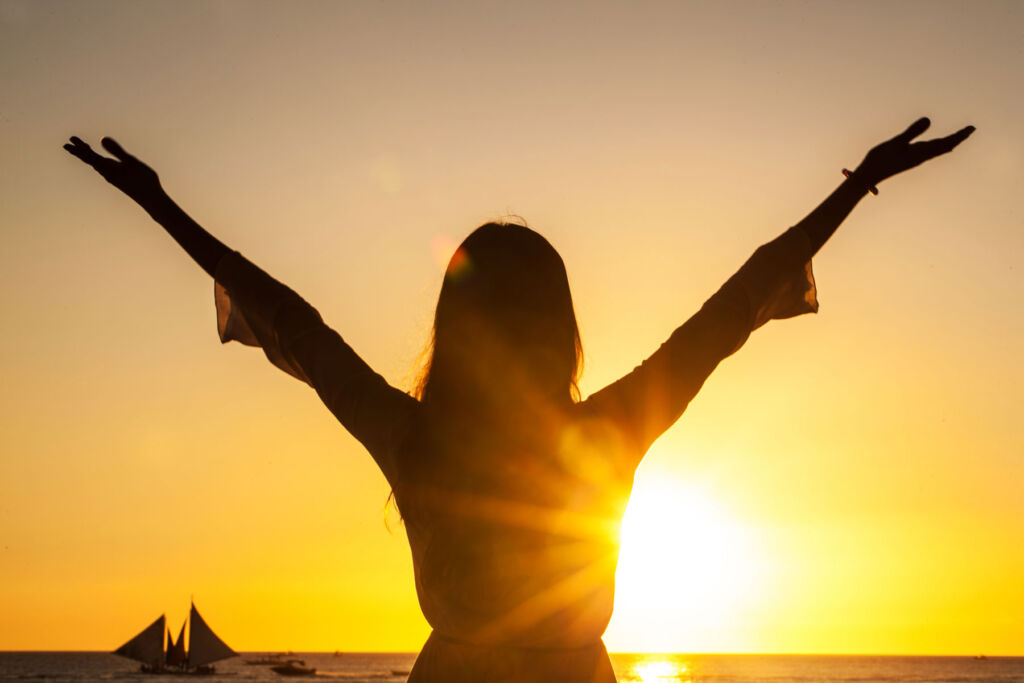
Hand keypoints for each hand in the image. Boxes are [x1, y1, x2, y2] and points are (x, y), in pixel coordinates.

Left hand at [63, 136, 163, 205]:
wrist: (152, 200)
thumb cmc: (143, 180)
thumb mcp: (131, 162)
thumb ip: (116, 150)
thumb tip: (101, 138)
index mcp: (108, 168)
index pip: (89, 156)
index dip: (79, 148)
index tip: (69, 141)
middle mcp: (108, 173)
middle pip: (90, 160)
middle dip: (80, 151)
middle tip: (67, 144)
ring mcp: (113, 177)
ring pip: (96, 164)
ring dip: (88, 156)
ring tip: (83, 149)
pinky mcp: (119, 180)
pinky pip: (104, 168)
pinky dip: (98, 162)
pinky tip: (101, 162)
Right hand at [853, 118, 974, 186]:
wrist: (868, 177)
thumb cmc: (880, 160)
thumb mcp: (896, 142)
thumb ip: (912, 131)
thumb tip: (929, 120)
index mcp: (921, 153)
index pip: (945, 143)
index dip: (959, 135)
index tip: (971, 128)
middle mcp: (920, 157)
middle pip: (944, 146)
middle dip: (957, 138)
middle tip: (970, 129)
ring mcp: (914, 159)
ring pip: (936, 150)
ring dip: (948, 142)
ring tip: (957, 138)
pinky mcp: (907, 159)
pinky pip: (927, 152)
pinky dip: (936, 147)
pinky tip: (934, 147)